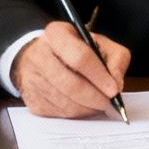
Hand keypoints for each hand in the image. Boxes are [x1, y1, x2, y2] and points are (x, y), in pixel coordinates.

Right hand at [12, 22, 129, 117]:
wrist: (41, 56)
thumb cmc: (74, 49)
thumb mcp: (99, 43)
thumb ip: (116, 58)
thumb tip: (116, 83)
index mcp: (56, 35)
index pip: (80, 58)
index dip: (99, 76)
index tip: (114, 90)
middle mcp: (39, 55)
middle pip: (71, 85)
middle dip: (95, 97)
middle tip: (109, 103)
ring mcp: (32, 79)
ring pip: (65, 102)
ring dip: (87, 108)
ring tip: (98, 104)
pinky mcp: (32, 99)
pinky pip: (58, 113)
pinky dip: (76, 114)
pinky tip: (83, 105)